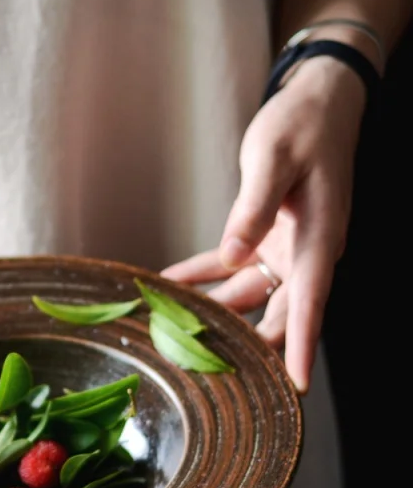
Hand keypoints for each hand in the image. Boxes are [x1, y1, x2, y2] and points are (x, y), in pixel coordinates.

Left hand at [162, 56, 366, 393]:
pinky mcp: (268, 239)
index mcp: (319, 237)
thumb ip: (252, 209)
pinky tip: (168, 284)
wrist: (317, 103)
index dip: (303, 345)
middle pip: (279, 313)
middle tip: (214, 371)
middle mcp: (306, 252)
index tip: (298, 384)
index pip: (311, 301)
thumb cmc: (302, 126)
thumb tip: (233, 256)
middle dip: (250, 344)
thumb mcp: (273, 160)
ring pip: (249, 296)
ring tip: (174, 330)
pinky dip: (201, 277)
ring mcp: (286, 249)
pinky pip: (230, 267)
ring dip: (215, 312)